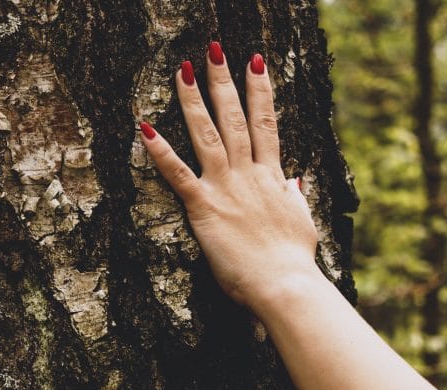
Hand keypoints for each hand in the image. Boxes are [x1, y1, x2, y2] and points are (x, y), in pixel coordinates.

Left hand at [140, 45, 319, 312]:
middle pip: (235, 118)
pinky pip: (178, 174)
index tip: (255, 61)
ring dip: (192, 100)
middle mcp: (249, 174)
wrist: (285, 284)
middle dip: (224, 81)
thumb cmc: (292, 262)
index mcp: (272, 177)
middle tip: (214, 49)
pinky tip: (144, 129)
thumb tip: (296, 180)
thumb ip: (294, 198)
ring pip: (208, 134)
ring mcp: (226, 187)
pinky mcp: (204, 207)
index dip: (260, 90)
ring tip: (182, 69)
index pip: (266, 123)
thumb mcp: (301, 223)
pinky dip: (161, 151)